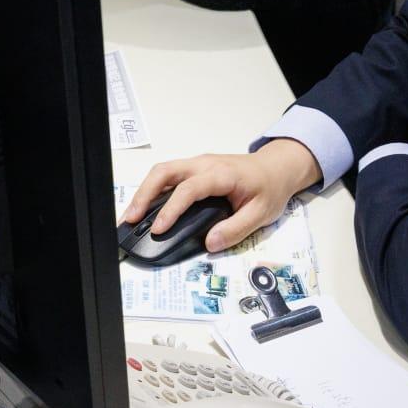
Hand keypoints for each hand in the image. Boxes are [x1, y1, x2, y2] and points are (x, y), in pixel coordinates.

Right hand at [120, 141, 321, 252]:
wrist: (276, 168)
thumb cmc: (269, 188)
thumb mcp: (261, 213)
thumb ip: (235, 229)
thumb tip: (210, 243)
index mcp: (221, 174)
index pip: (189, 189)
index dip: (171, 209)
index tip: (158, 229)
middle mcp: (204, 164)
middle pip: (165, 172)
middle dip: (144, 194)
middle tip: (131, 219)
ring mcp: (197, 164)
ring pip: (162, 171)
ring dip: (144, 191)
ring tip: (132, 215)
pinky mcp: (194, 169)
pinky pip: (168, 175)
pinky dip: (153, 189)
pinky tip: (146, 207)